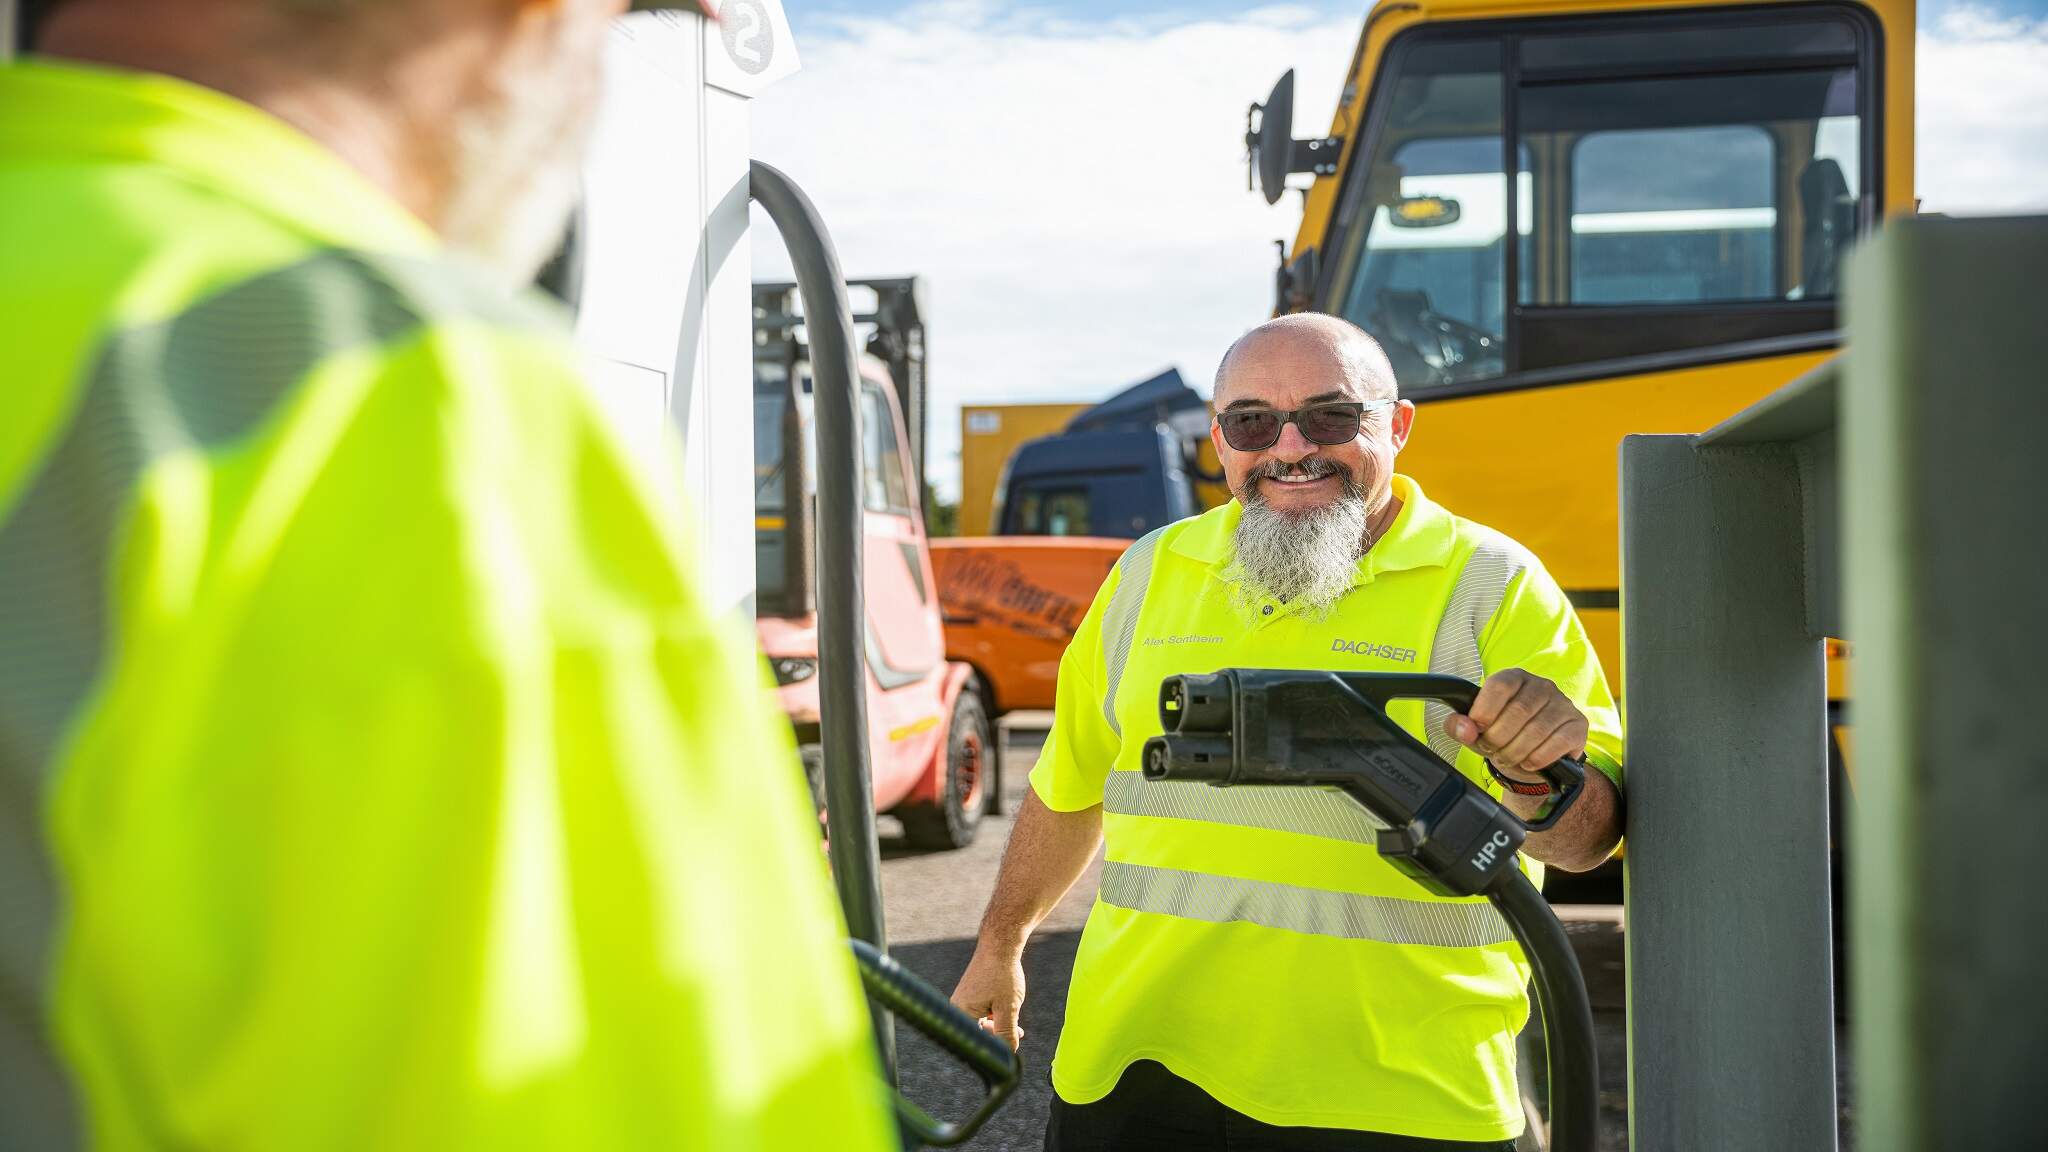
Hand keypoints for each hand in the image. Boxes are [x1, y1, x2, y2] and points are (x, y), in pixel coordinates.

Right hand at [950, 939, 1026, 1050]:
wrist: (1000, 944)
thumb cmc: (1002, 974)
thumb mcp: (1008, 1007)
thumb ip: (1007, 1033)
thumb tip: (1009, 1054)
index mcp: (961, 1013)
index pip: (976, 1041)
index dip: (994, 1047)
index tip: (1010, 1045)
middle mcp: (958, 1007)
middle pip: (978, 1033)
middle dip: (999, 1034)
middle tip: (1019, 1031)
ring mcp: (963, 999)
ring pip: (982, 1022)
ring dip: (1000, 1022)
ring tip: (1014, 1013)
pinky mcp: (970, 993)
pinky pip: (982, 1011)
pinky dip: (996, 1012)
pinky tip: (1007, 1003)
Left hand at [1443, 669, 1587, 781]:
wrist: (1532, 757)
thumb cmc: (1503, 736)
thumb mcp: (1476, 731)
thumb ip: (1460, 726)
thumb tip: (1462, 727)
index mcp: (1514, 678)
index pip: (1499, 685)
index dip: (1484, 710)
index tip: (1477, 729)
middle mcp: (1542, 686)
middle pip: (1518, 711)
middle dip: (1498, 738)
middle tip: (1491, 749)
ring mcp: (1563, 704)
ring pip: (1537, 730)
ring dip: (1516, 751)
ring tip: (1507, 757)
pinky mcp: (1578, 725)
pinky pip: (1558, 742)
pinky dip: (1538, 758)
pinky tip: (1529, 762)